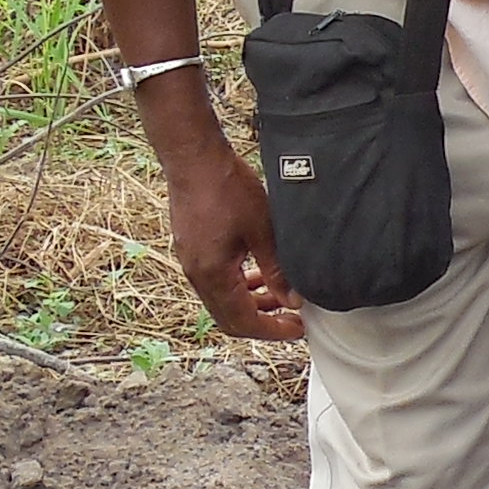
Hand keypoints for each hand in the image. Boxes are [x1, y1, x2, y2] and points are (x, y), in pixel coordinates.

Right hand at [161, 131, 304, 340]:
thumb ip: (277, 269)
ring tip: (280, 297)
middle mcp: (197, 275)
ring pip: (222, 300)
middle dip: (262, 323)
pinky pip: (215, 282)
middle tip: (292, 320)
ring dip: (251, 304)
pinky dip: (238, 287)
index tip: (297, 329)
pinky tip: (257, 275)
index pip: (243, 321)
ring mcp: (191, 262)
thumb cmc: (227, 187)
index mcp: (213, 275)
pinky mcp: (191, 249)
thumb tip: (293, 300)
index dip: (272, 331)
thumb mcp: (262, 229)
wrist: (194, 157)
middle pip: (229, 318)